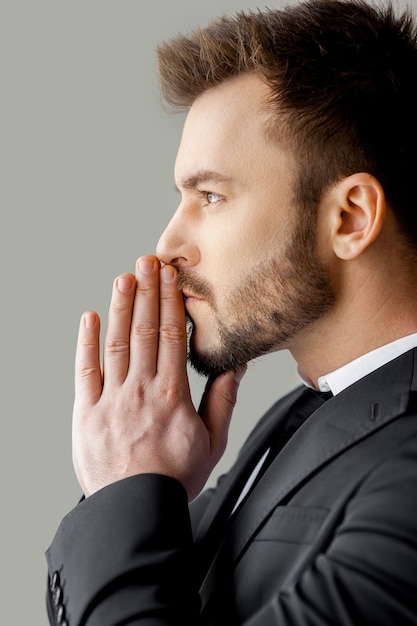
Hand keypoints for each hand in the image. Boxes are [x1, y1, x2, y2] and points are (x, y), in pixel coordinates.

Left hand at [72, 255, 244, 499]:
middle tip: (146, 262)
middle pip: (145, 330)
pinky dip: (87, 343)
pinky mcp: (87, 412)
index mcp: (172, 394)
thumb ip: (223, 399)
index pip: (172, 335)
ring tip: (123, 278)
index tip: (169, 276)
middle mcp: (141, 389)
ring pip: (117, 343)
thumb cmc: (175, 477)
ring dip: (120, 308)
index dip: (170, 301)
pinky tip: (90, 318)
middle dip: (147, 292)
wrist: (136, 509)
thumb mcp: (213, 440)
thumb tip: (234, 364)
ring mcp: (111, 399)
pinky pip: (86, 371)